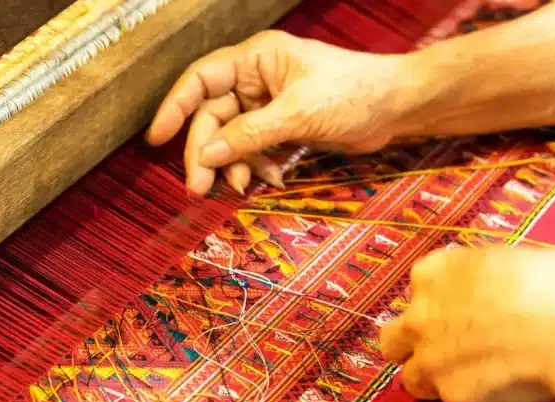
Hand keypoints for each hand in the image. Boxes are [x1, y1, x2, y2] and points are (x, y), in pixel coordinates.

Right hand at [146, 30, 409, 195]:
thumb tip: (206, 156)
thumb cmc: (352, 94)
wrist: (397, 107)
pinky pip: (254, 149)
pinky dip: (257, 166)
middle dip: (207, 154)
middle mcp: (256, 79)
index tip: (157, 140)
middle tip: (198, 189)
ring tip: (239, 188)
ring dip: (233, 165)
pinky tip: (269, 179)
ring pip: (232, 138)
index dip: (175, 108)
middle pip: (213, 117)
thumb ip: (249, 135)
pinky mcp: (283, 127)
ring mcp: (269, 104)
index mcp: (255, 59)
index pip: (200, 80)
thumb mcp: (297, 115)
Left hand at [379, 246, 554, 401]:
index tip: (460, 312)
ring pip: (414, 379)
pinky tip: (507, 391)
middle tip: (446, 353)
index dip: (439, 304)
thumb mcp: (509, 260)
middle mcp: (419, 316)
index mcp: (433, 273)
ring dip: (437, 380)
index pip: (418, 291)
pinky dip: (478, 400)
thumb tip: (493, 288)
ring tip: (476, 380)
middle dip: (413, 347)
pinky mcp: (453, 397)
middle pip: (394, 339)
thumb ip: (480, 278)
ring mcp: (431, 360)